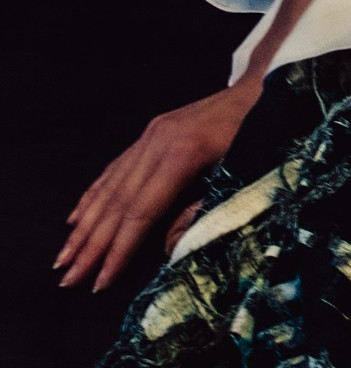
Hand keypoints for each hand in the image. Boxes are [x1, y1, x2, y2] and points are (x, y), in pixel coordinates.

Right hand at [56, 86, 256, 292]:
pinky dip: (94, 195)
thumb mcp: (244, 175)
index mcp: (183, 155)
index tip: (99, 283)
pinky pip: (116, 168)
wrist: (271, 85)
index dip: (118, 251)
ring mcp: (153, 133)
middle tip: (67, 279)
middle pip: (118, 202)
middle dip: (91, 245)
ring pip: (111, 186)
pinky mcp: (154, 130)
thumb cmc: (266, 134)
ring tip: (63, 257)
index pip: (141, 213)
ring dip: (85, 226)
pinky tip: (77, 217)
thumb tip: (163, 248)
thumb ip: (203, 212)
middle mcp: (158, 141)